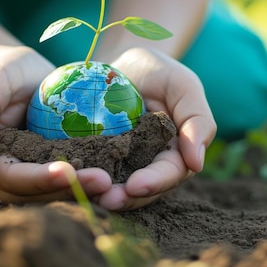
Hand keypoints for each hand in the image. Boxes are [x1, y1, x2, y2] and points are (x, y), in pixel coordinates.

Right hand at [0, 46, 112, 201]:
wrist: (27, 73)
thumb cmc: (6, 71)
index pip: (11, 178)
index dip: (39, 179)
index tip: (68, 172)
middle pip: (34, 194)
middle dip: (68, 190)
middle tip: (104, 182)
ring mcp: (24, 180)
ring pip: (52, 196)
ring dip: (81, 193)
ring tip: (111, 185)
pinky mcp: (48, 175)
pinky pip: (65, 186)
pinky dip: (85, 185)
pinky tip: (111, 181)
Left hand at [92, 47, 216, 210]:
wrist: (119, 65)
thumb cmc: (158, 72)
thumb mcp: (182, 85)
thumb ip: (197, 119)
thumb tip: (197, 164)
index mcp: (176, 153)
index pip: (170, 172)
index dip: (155, 182)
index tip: (135, 186)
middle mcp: (150, 166)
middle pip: (142, 191)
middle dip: (125, 198)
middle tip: (106, 200)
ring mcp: (121, 167)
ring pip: (115, 189)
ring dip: (102, 196)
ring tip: (86, 196)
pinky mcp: (96, 162)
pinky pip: (91, 174)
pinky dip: (81, 180)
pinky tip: (68, 180)